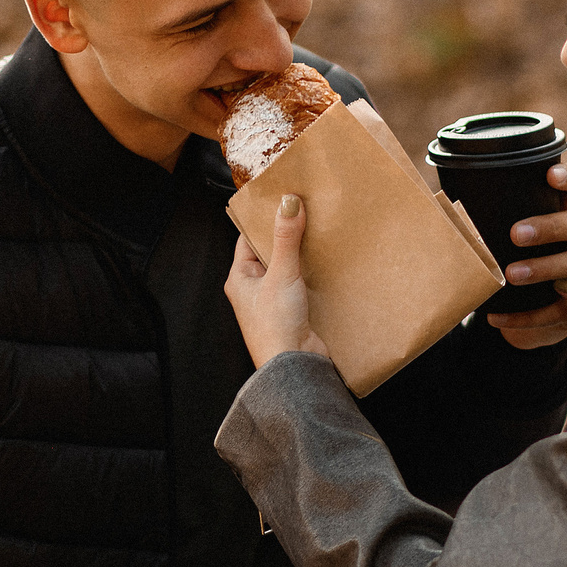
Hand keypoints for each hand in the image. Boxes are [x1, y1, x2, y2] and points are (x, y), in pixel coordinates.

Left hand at [226, 194, 331, 366]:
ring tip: (319, 232)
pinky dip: (312, 272)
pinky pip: (302, 284)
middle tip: (305, 212)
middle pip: (270, 252)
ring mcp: (274, 301)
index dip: (263, 220)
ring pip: (288, 268)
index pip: (247, 239)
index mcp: (239, 279)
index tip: (281, 201)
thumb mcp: (281, 274)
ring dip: (301, 255)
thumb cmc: (275, 325)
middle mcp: (253, 289)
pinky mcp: (294, 311)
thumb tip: (288, 203)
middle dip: (286, 235)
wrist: (294, 366)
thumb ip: (286, 239)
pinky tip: (327, 261)